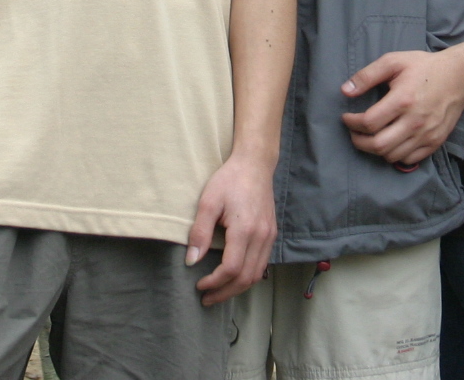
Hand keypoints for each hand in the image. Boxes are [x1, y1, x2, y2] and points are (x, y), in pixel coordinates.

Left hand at [187, 150, 276, 305]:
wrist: (255, 164)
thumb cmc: (229, 180)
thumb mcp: (208, 202)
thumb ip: (200, 233)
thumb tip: (191, 261)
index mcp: (245, 229)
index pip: (232, 268)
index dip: (214, 282)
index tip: (199, 285)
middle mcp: (261, 237)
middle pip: (246, 278)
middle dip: (225, 293)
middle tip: (206, 299)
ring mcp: (269, 237)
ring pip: (256, 274)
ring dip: (237, 288)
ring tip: (218, 292)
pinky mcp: (272, 234)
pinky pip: (262, 264)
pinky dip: (247, 277)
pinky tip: (233, 278)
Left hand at [339, 48, 463, 168]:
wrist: (459, 77)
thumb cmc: (424, 67)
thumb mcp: (393, 61)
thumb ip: (367, 75)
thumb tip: (345, 91)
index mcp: (402, 100)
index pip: (369, 123)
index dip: (351, 123)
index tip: (346, 117)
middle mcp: (414, 121)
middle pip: (378, 145)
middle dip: (359, 141)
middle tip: (353, 132)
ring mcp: (426, 134)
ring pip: (392, 156)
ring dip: (375, 149)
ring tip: (370, 137)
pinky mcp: (434, 142)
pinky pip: (409, 160)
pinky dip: (395, 155)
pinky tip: (390, 142)